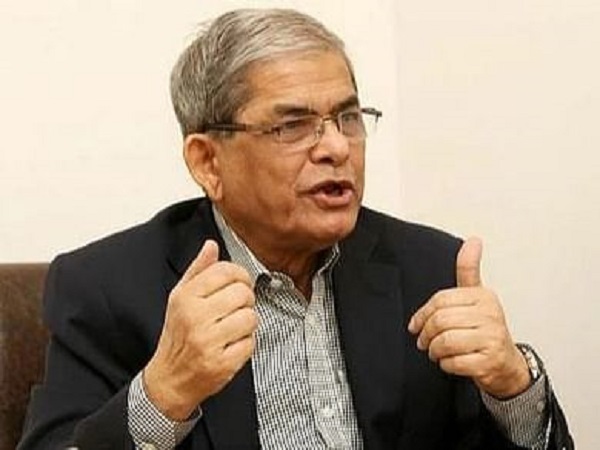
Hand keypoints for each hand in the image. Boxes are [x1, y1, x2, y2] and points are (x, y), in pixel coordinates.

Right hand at [143, 240, 256, 419]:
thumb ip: (198, 270)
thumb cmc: (178, 335)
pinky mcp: (222, 364)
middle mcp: (195, 318)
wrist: (170, 379)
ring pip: (250, 317)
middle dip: (245, 300)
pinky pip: (251, 343)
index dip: (240, 275)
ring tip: (233, 327)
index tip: (239, 283)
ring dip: (247, 323)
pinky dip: (246, 344)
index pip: (225, 271)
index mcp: (186, 297)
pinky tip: (232, 345)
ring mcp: (209, 342)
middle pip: (242, 293)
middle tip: (236, 308)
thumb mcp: (180, 298)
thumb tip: (211, 245)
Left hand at [407, 237, 530, 398]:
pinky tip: (451, 362)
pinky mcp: (490, 361)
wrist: (506, 363)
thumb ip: (468, 270)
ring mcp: (492, 338)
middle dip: (426, 334)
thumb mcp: (476, 296)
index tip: (415, 325)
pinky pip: (455, 362)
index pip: (441, 300)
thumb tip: (473, 241)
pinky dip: (446, 364)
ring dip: (435, 350)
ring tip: (436, 352)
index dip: (422, 314)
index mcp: (483, 296)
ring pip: (446, 342)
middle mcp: (490, 314)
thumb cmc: (485, 329)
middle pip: (441, 321)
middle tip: (424, 341)